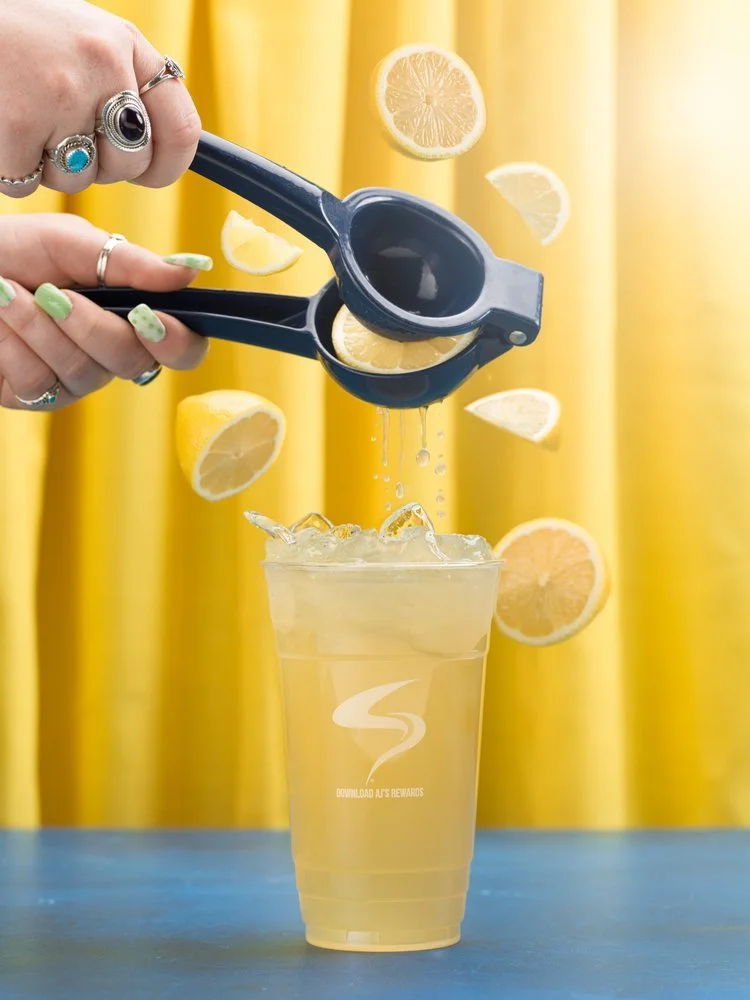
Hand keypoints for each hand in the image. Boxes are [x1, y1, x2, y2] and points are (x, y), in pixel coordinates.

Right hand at [0, 0, 199, 196]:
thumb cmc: (14, 34)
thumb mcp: (81, 39)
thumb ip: (126, 84)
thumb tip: (169, 151)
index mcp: (123, 43)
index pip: (182, 128)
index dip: (169, 164)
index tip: (150, 173)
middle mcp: (100, 64)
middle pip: (130, 166)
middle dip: (98, 166)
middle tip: (59, 131)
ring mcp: (58, 94)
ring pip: (78, 180)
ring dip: (50, 167)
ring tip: (22, 116)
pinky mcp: (16, 124)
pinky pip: (28, 184)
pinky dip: (10, 169)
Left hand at [0, 213, 211, 409]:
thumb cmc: (14, 250)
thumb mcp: (70, 242)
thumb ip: (129, 262)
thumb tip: (189, 271)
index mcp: (131, 315)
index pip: (181, 347)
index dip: (176, 342)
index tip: (150, 318)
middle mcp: (110, 353)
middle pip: (133, 363)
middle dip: (92, 327)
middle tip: (53, 293)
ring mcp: (74, 379)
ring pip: (83, 374)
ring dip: (41, 329)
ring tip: (8, 293)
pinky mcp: (34, 396)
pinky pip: (38, 385)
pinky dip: (13, 345)